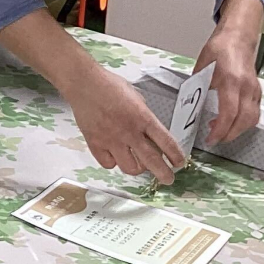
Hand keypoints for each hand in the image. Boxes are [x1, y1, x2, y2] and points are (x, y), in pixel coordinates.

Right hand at [62, 65, 185, 184]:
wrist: (84, 84)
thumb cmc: (109, 86)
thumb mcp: (136, 98)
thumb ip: (144, 117)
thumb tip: (149, 133)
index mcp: (143, 117)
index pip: (166, 142)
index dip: (176, 156)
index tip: (179, 163)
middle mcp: (129, 131)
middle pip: (151, 160)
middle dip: (163, 173)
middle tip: (168, 179)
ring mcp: (111, 140)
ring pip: (130, 168)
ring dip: (137, 168)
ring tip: (138, 165)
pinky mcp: (95, 144)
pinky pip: (108, 164)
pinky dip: (113, 162)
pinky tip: (114, 155)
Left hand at [196, 0, 263, 144]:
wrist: (237, 37)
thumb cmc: (220, 49)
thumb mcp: (201, 68)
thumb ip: (198, 88)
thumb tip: (190, 107)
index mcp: (231, 80)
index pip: (229, 112)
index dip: (220, 130)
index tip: (210, 138)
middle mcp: (246, 86)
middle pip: (245, 120)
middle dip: (230, 134)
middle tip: (215, 139)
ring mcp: (254, 89)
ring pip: (253, 118)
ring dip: (238, 129)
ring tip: (220, 131)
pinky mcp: (257, 91)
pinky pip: (255, 112)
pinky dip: (244, 121)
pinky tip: (231, 121)